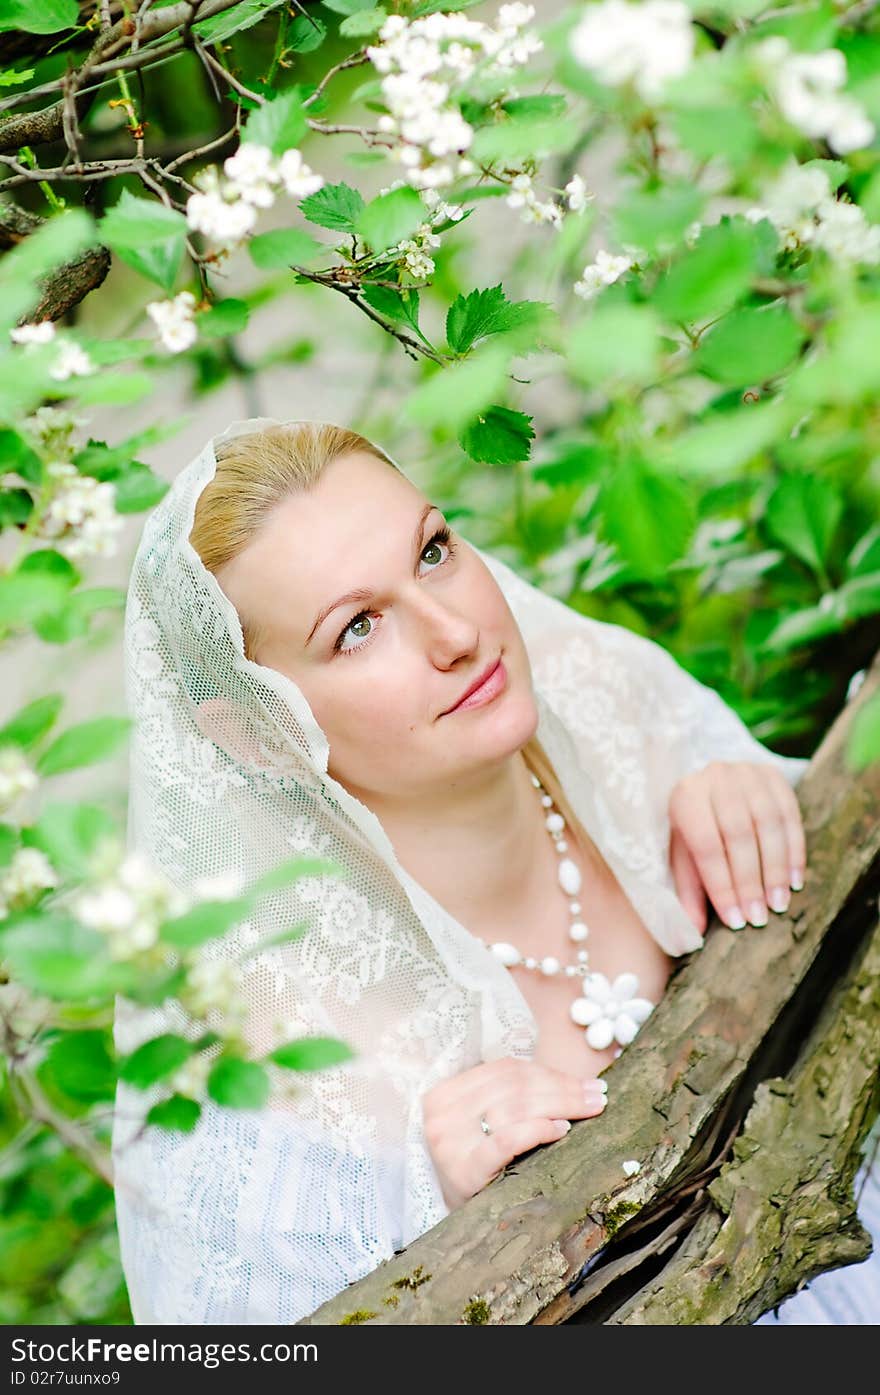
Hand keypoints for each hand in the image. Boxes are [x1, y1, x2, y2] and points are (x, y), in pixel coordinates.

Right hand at [421, 1057, 606, 1211]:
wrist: (456, 1227)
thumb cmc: (478, 1167)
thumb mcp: (482, 1124)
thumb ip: (511, 1098)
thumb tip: (575, 1082)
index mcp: (445, 1092)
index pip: (506, 1070)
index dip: (550, 1072)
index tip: (585, 1081)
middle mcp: (443, 1112)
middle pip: (515, 1086)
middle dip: (563, 1088)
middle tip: (598, 1094)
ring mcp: (451, 1141)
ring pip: (516, 1108)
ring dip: (560, 1105)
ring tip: (589, 1109)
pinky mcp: (465, 1168)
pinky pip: (507, 1139)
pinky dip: (538, 1129)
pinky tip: (562, 1130)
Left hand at [668, 760, 806, 932]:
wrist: (712, 783)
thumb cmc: (694, 827)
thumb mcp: (683, 854)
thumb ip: (688, 890)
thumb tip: (696, 933)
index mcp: (685, 797)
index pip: (706, 845)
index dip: (722, 885)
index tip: (736, 921)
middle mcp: (715, 778)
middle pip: (738, 834)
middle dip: (750, 881)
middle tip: (760, 918)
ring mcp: (747, 772)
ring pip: (768, 823)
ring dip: (776, 868)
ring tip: (779, 903)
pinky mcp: (774, 774)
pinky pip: (790, 814)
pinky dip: (795, 850)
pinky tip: (795, 880)